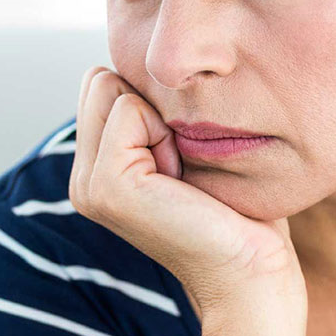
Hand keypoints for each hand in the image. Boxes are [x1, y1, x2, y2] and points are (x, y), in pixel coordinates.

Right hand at [69, 66, 305, 315]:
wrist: (252, 272)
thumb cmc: (237, 210)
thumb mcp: (185, 146)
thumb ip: (154, 113)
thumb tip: (150, 63)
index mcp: (97, 168)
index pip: (103, 82)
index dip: (153, 102)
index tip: (181, 153)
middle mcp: (82, 178)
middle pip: (101, 80)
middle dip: (151, 105)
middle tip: (182, 163)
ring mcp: (88, 185)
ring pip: (112, 88)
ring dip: (161, 119)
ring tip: (182, 173)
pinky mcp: (107, 186)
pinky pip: (129, 109)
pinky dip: (165, 132)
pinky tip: (181, 179)